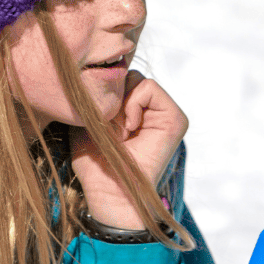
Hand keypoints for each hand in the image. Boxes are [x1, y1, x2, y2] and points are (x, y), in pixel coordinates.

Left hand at [70, 71, 187, 228]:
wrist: (109, 192)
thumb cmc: (94, 163)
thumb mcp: (88, 122)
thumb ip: (94, 98)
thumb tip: (92, 71)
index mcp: (134, 112)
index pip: (117, 80)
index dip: (102, 95)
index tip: (98, 122)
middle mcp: (151, 111)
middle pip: (126, 76)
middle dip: (111, 98)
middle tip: (108, 128)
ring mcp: (165, 114)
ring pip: (137, 79)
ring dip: (120, 103)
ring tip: (119, 131)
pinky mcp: (175, 119)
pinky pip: (149, 87)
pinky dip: (133, 104)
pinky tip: (129, 129)